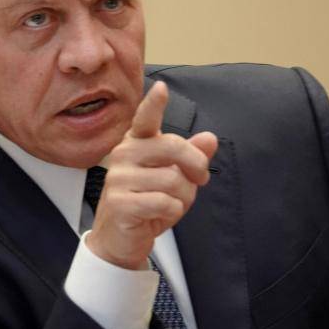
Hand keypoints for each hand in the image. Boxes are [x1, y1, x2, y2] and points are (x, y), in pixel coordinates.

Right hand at [86, 81, 217, 269]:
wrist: (121, 239)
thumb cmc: (147, 204)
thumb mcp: (174, 178)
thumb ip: (190, 157)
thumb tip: (209, 138)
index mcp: (136, 144)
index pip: (145, 120)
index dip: (154, 104)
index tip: (162, 89)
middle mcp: (124, 155)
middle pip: (173, 146)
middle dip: (196, 165)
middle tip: (201, 179)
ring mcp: (119, 178)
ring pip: (173, 180)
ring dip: (184, 197)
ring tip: (172, 204)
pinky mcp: (121, 202)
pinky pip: (165, 203)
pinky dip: (172, 213)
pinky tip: (160, 216)